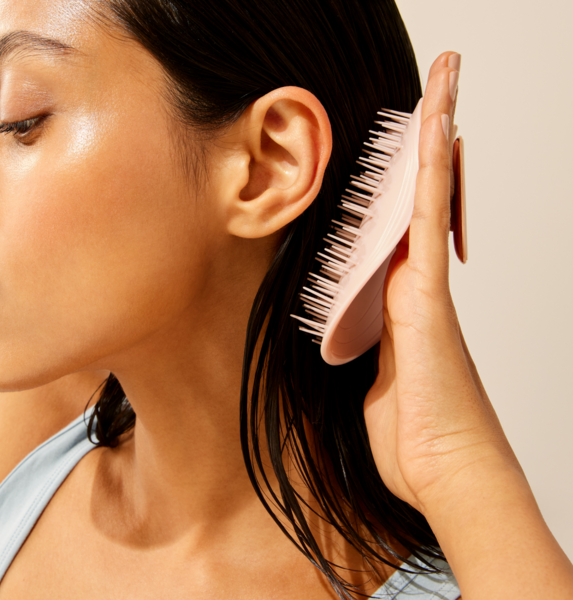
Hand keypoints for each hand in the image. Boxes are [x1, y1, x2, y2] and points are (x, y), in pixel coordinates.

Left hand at [362, 52, 519, 514]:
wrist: (444, 470)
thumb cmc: (411, 431)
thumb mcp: (369, 375)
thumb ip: (360, 338)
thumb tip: (345, 324)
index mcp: (394, 292)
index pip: (396, 213)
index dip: (402, 167)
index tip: (405, 124)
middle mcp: (413, 278)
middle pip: (419, 189)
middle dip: (429, 132)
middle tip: (441, 77)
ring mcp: (424, 284)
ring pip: (428, 194)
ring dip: (435, 136)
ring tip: (444, 80)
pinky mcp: (428, 297)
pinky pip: (427, 223)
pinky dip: (432, 177)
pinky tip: (436, 133)